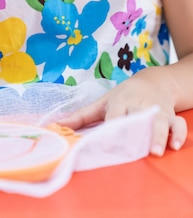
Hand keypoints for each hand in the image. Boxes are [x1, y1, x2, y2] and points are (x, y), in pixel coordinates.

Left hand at [57, 67, 186, 155]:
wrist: (153, 81)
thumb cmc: (123, 96)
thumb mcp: (102, 103)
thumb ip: (81, 117)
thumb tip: (56, 126)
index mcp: (119, 102)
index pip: (114, 115)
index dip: (111, 128)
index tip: (106, 142)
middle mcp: (138, 105)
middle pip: (136, 117)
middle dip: (135, 132)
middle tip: (131, 149)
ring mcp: (156, 110)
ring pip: (159, 121)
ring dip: (157, 135)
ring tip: (155, 151)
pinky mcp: (171, 116)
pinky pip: (178, 124)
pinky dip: (178, 134)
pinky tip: (175, 146)